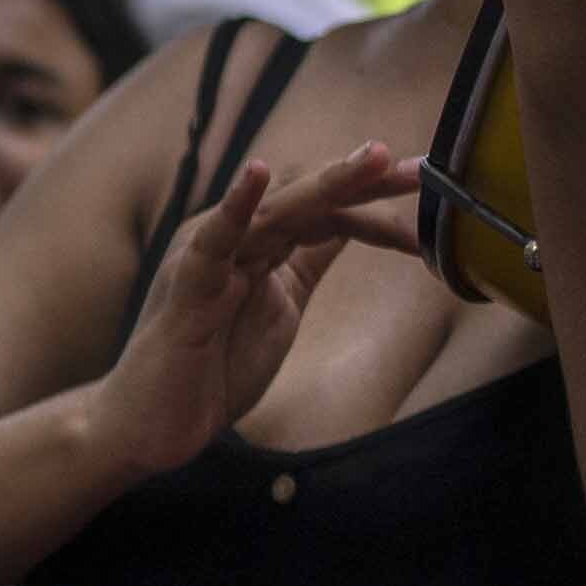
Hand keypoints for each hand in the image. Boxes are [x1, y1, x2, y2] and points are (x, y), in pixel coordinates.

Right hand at [78, 149, 418, 480]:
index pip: (327, 210)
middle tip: (423, 168)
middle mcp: (233, 238)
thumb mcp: (280, 307)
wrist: (150, 425)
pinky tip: (258, 176)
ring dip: (327, 185)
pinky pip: (212, 245)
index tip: (435, 195)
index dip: (379, 201)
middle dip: (368, 182)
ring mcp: (207, 260)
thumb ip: (307, 262)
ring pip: (275, 212)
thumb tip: (351, 228)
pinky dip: (235, 208)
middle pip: (309, 199)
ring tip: (374, 159)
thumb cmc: (209, 367)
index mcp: (257, 243)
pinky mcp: (185, 291)